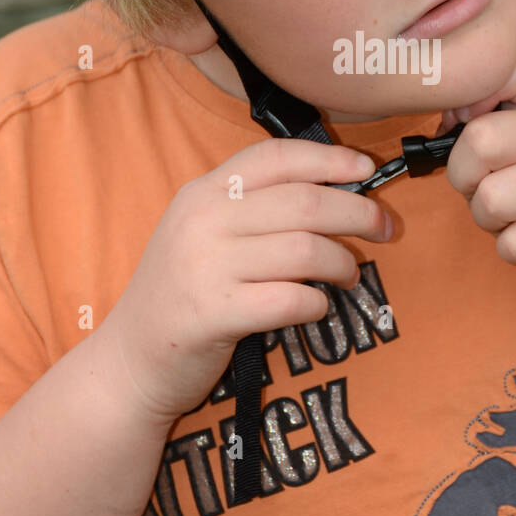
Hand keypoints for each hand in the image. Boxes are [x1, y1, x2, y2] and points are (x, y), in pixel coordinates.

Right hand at [100, 140, 389, 428]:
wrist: (130, 360)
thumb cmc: (184, 292)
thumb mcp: (205, 232)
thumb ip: (254, 208)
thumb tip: (336, 192)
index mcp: (203, 192)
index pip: (274, 156)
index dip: (328, 158)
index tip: (366, 170)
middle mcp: (202, 220)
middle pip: (304, 202)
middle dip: (358, 214)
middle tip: (385, 229)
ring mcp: (205, 267)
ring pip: (304, 249)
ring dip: (342, 262)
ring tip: (350, 275)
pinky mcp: (213, 313)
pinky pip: (289, 299)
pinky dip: (316, 302)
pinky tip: (317, 306)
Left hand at [440, 40, 515, 315]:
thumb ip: (483, 121)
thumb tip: (446, 116)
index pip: (510, 68)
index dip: (471, 100)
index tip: (475, 130)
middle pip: (477, 141)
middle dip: (468, 180)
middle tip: (495, 189)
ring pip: (490, 200)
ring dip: (492, 222)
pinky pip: (514, 244)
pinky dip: (514, 250)